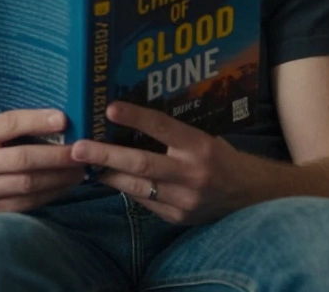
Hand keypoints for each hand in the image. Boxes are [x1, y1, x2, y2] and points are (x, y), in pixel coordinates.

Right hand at [0, 109, 86, 219]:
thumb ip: (12, 128)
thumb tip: (58, 120)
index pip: (8, 124)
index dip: (37, 121)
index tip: (63, 119)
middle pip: (22, 159)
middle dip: (56, 155)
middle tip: (81, 151)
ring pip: (28, 184)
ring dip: (59, 177)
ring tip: (79, 170)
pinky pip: (27, 202)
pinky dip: (51, 193)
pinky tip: (65, 185)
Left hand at [70, 102, 250, 224]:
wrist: (251, 197)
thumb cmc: (220, 159)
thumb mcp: (202, 139)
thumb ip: (171, 133)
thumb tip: (126, 118)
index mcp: (200, 147)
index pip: (162, 127)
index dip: (135, 118)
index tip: (109, 109)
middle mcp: (192, 175)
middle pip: (141, 164)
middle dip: (105, 155)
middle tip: (77, 148)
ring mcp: (184, 200)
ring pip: (136, 187)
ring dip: (106, 175)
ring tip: (81, 164)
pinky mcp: (177, 218)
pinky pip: (143, 201)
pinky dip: (124, 188)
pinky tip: (107, 178)